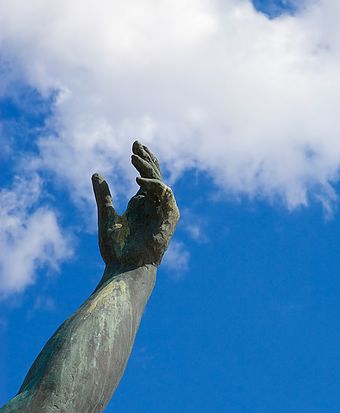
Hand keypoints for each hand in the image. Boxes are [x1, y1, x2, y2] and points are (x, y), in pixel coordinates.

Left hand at [92, 141, 179, 266]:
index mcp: (141, 203)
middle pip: (156, 174)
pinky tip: (138, 180)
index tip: (134, 145)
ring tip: (133, 159)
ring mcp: (163, 210)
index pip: (148, 175)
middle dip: (147, 159)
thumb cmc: (115, 249)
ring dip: (149, 168)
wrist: (125, 268)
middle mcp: (154, 204)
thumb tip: (96, 173)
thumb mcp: (106, 215)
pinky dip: (154, 186)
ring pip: (160, 182)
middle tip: (136, 145)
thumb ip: (103, 195)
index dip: (143, 160)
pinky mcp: (170, 217)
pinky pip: (165, 195)